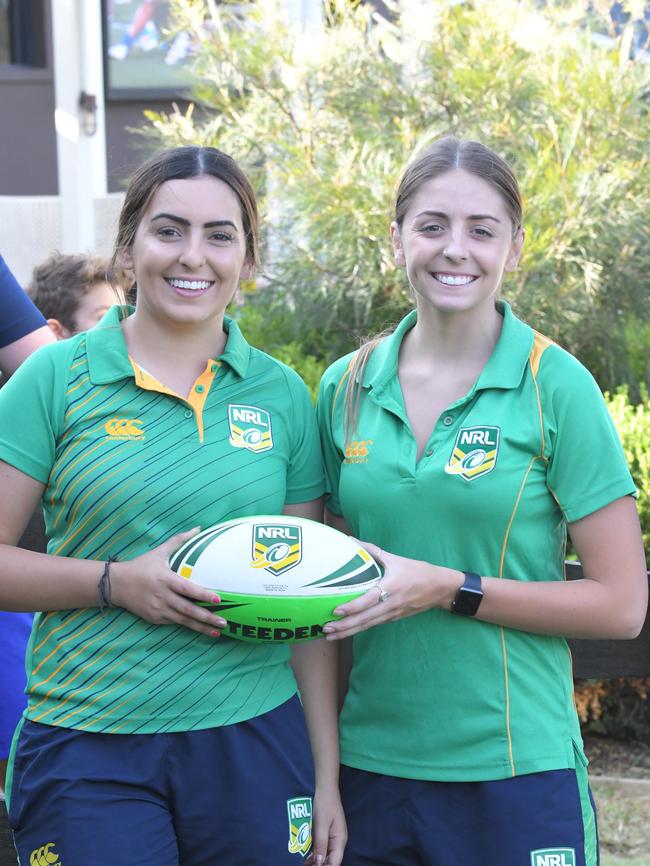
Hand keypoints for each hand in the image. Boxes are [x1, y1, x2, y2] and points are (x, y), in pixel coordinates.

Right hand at [109, 528, 227, 636]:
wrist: (116, 584)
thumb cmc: (141, 566)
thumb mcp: (160, 551)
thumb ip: (179, 540)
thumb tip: (198, 528)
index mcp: (166, 579)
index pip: (187, 589)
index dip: (202, 594)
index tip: (218, 599)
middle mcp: (163, 596)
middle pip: (188, 609)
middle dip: (207, 618)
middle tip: (224, 623)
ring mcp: (158, 609)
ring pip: (183, 620)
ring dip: (201, 627)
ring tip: (217, 632)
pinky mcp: (154, 618)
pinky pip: (174, 622)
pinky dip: (187, 625)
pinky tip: (201, 629)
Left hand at [305, 785, 346, 865]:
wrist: (325, 790)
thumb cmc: (324, 805)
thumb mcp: (322, 825)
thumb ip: (321, 844)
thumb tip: (319, 863)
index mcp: (340, 840)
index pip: (334, 862)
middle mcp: (338, 842)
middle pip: (330, 860)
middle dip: (319, 865)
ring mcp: (332, 838)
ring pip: (325, 855)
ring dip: (316, 861)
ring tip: (304, 864)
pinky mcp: (326, 834)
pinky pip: (322, 848)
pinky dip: (315, 854)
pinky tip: (306, 858)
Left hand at [322, 541, 459, 639]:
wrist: (440, 588)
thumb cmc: (417, 571)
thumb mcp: (395, 558)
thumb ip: (371, 550)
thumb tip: (350, 539)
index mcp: (391, 587)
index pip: (369, 600)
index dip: (352, 607)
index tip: (336, 611)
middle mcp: (390, 604)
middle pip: (365, 619)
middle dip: (345, 626)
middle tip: (326, 629)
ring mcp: (392, 614)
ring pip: (367, 625)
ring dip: (348, 632)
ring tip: (330, 636)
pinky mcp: (393, 618)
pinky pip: (373, 625)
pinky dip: (359, 629)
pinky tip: (346, 632)